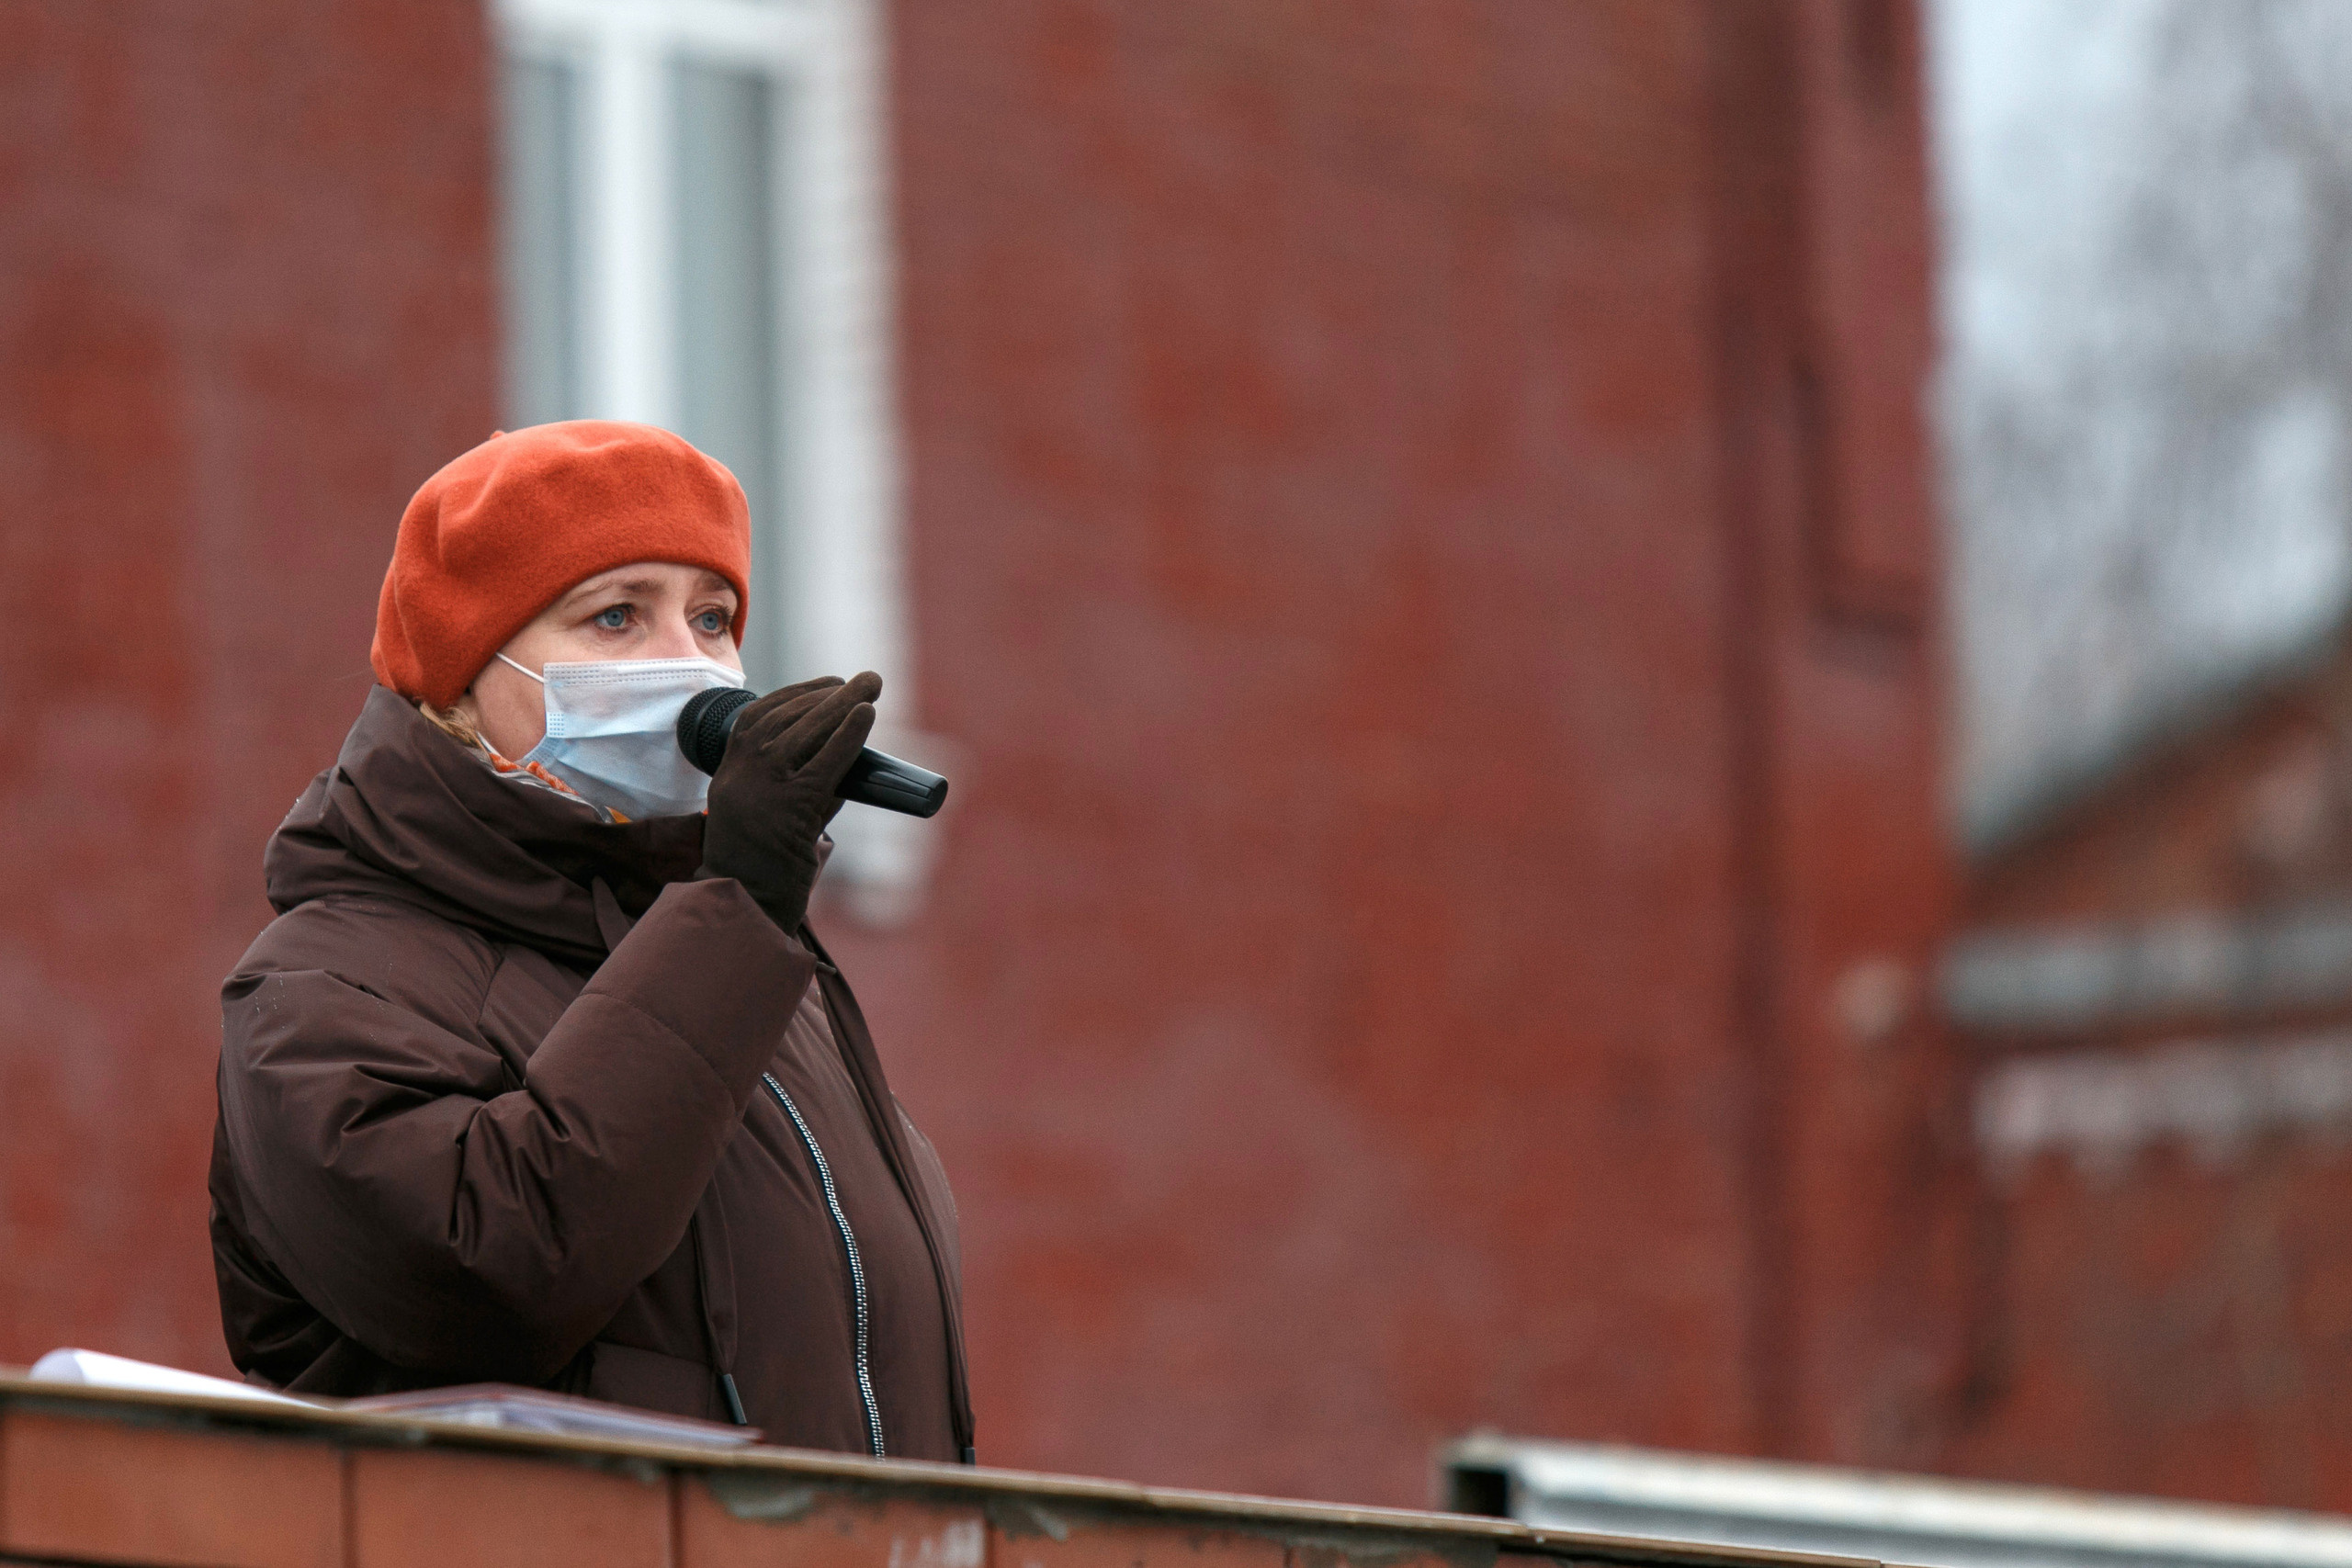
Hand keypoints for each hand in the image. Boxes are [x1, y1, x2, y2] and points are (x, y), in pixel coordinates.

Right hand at [697, 671, 880, 931]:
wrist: (744, 903)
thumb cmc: (759, 865)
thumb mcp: (764, 812)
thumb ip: (797, 785)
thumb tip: (847, 761)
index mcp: (728, 769)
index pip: (759, 714)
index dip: (798, 693)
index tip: (829, 683)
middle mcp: (742, 771)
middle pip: (789, 717)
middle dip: (831, 692)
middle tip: (867, 679)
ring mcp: (765, 787)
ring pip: (807, 732)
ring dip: (844, 703)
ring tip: (872, 685)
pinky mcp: (792, 805)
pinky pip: (825, 761)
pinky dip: (848, 734)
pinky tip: (866, 716)